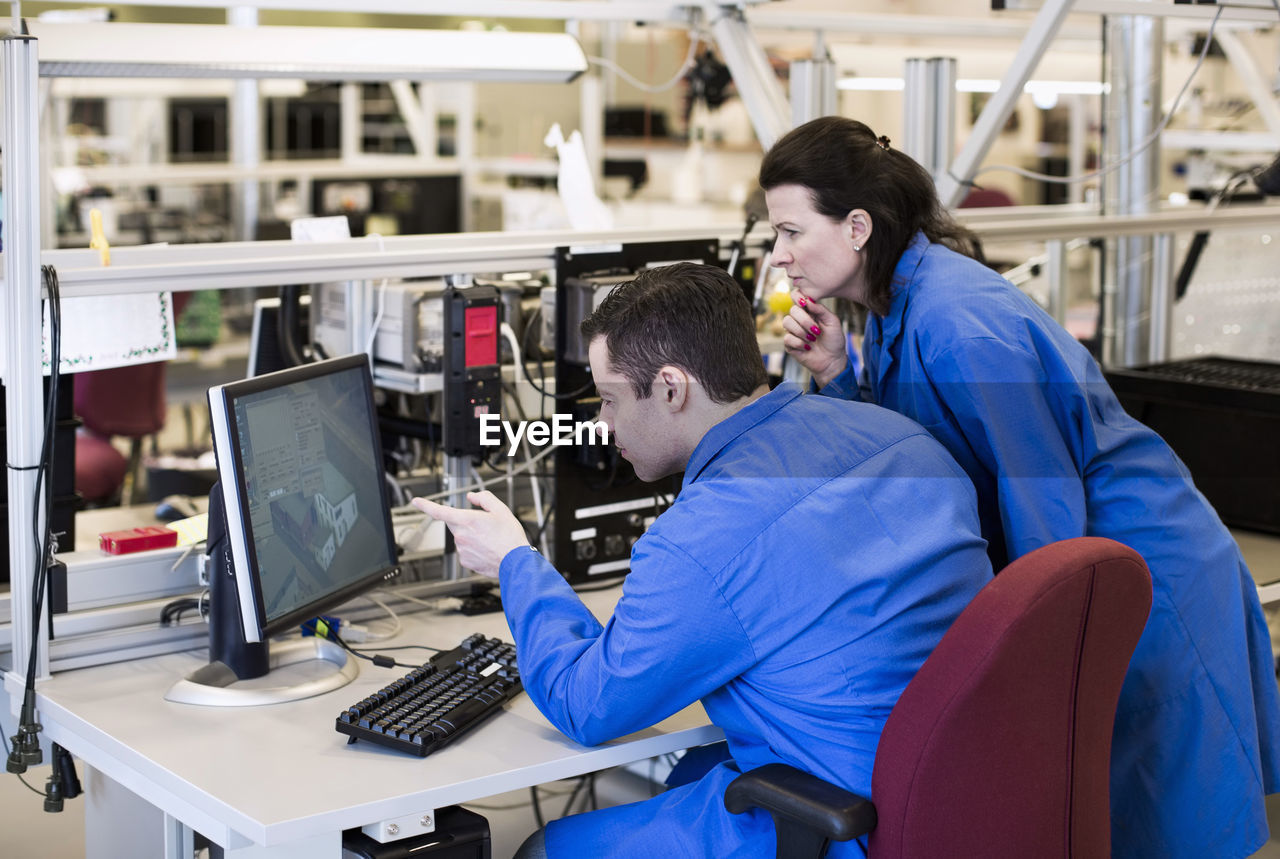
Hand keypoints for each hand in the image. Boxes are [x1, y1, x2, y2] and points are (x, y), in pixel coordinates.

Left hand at [411, 491, 529, 577]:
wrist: (515, 562)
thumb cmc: (510, 538)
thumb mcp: (501, 510)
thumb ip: (484, 499)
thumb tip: (473, 497)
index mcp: (467, 520)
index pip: (439, 511)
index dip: (425, 505)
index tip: (416, 502)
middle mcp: (461, 535)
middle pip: (455, 524)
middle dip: (465, 522)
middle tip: (484, 525)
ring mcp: (462, 550)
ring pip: (461, 538)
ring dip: (471, 536)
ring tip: (490, 540)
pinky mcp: (465, 561)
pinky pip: (466, 551)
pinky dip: (474, 549)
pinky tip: (487, 549)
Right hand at [782, 289, 847, 387]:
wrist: (832, 360)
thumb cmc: (834, 340)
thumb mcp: (832, 321)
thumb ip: (821, 309)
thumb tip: (808, 300)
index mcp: (809, 310)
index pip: (796, 296)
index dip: (797, 297)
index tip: (805, 304)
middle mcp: (799, 319)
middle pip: (792, 310)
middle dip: (805, 321)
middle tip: (817, 331)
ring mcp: (792, 331)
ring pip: (786, 322)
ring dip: (801, 332)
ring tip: (812, 339)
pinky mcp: (789, 344)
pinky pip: (787, 338)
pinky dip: (799, 343)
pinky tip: (808, 348)